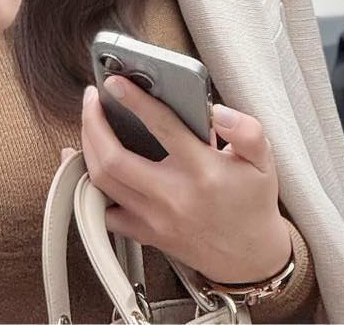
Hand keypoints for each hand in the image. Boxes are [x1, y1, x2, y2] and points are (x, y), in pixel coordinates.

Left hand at [81, 78, 290, 284]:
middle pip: (115, 159)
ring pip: (102, 182)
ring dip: (87, 146)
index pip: (162, 127)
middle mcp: (173, 196)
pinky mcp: (145, 233)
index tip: (115, 82)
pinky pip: (103, 212)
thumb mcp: (263, 162)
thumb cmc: (252, 204)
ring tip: (88, 120)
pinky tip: (81, 163)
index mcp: (202, 171)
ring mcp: (155, 218)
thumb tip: (218, 112)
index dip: (134, 100)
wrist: (251, 261)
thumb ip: (247, 131)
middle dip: (93, 122)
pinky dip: (87, 186)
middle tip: (91, 97)